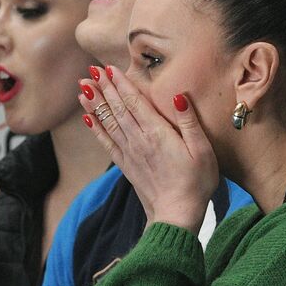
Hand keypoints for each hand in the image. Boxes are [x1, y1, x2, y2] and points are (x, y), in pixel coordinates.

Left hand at [79, 69, 216, 233]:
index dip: (121, 84)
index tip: (108, 69)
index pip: (135, 103)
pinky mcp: (126, 166)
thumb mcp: (203, 151)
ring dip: (95, 104)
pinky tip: (87, 118)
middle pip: (118, 109)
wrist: (176, 216)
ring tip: (82, 87)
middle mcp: (139, 140)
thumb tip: (179, 96)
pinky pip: (107, 142)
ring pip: (108, 122)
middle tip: (89, 70)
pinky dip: (96, 128)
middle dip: (103, 88)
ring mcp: (130, 153)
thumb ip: (190, 122)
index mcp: (158, 134)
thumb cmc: (196, 183)